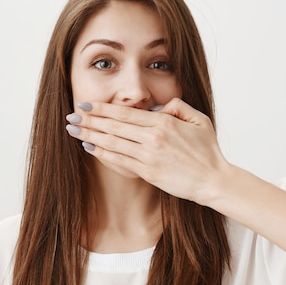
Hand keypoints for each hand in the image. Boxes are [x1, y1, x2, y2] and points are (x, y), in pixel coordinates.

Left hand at [65, 98, 230, 203]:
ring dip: (90, 135)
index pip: (125, 113)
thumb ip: (177, 107)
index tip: (86, 105)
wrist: (213, 180)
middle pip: (113, 125)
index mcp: (163, 122)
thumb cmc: (208, 151)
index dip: (102, 108)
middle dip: (89, 119)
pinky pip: (119, 160)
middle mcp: (152, 138)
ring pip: (112, 142)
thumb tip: (157, 106)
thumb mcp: (198, 120)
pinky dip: (102, 153)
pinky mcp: (147, 172)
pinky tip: (89, 147)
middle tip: (71, 115)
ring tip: (73, 129)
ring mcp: (148, 156)